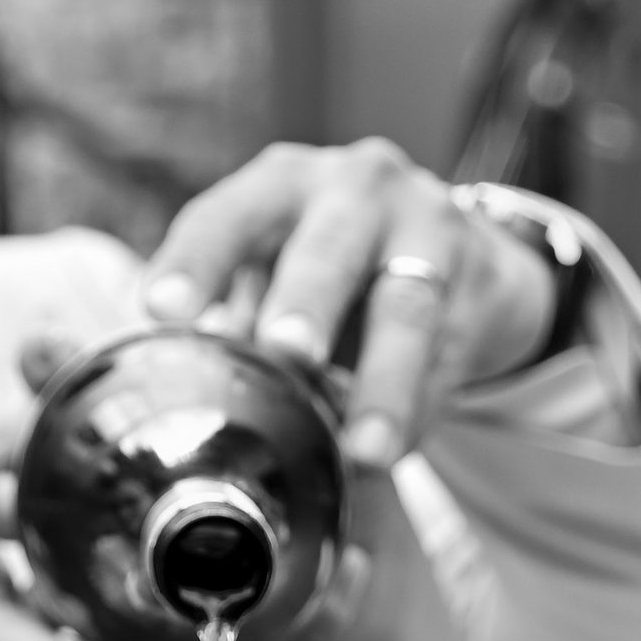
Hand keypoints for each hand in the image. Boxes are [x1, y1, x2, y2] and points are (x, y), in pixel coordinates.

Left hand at [142, 140, 559, 470]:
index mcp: (283, 185)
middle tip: (287, 351)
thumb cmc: (338, 269)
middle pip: (329, 248)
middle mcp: (357, 190)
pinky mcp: (478, 280)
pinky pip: (445, 359)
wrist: (461, 251)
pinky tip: (395, 454)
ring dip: (383, 382)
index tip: (162, 310)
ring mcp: (427, 229)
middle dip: (307, 299)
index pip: (231, 215)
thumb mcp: (280, 269)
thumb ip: (240, 325)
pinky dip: (418, 413)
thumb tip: (190, 408)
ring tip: (364, 450)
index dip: (196, 261)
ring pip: (405, 308)